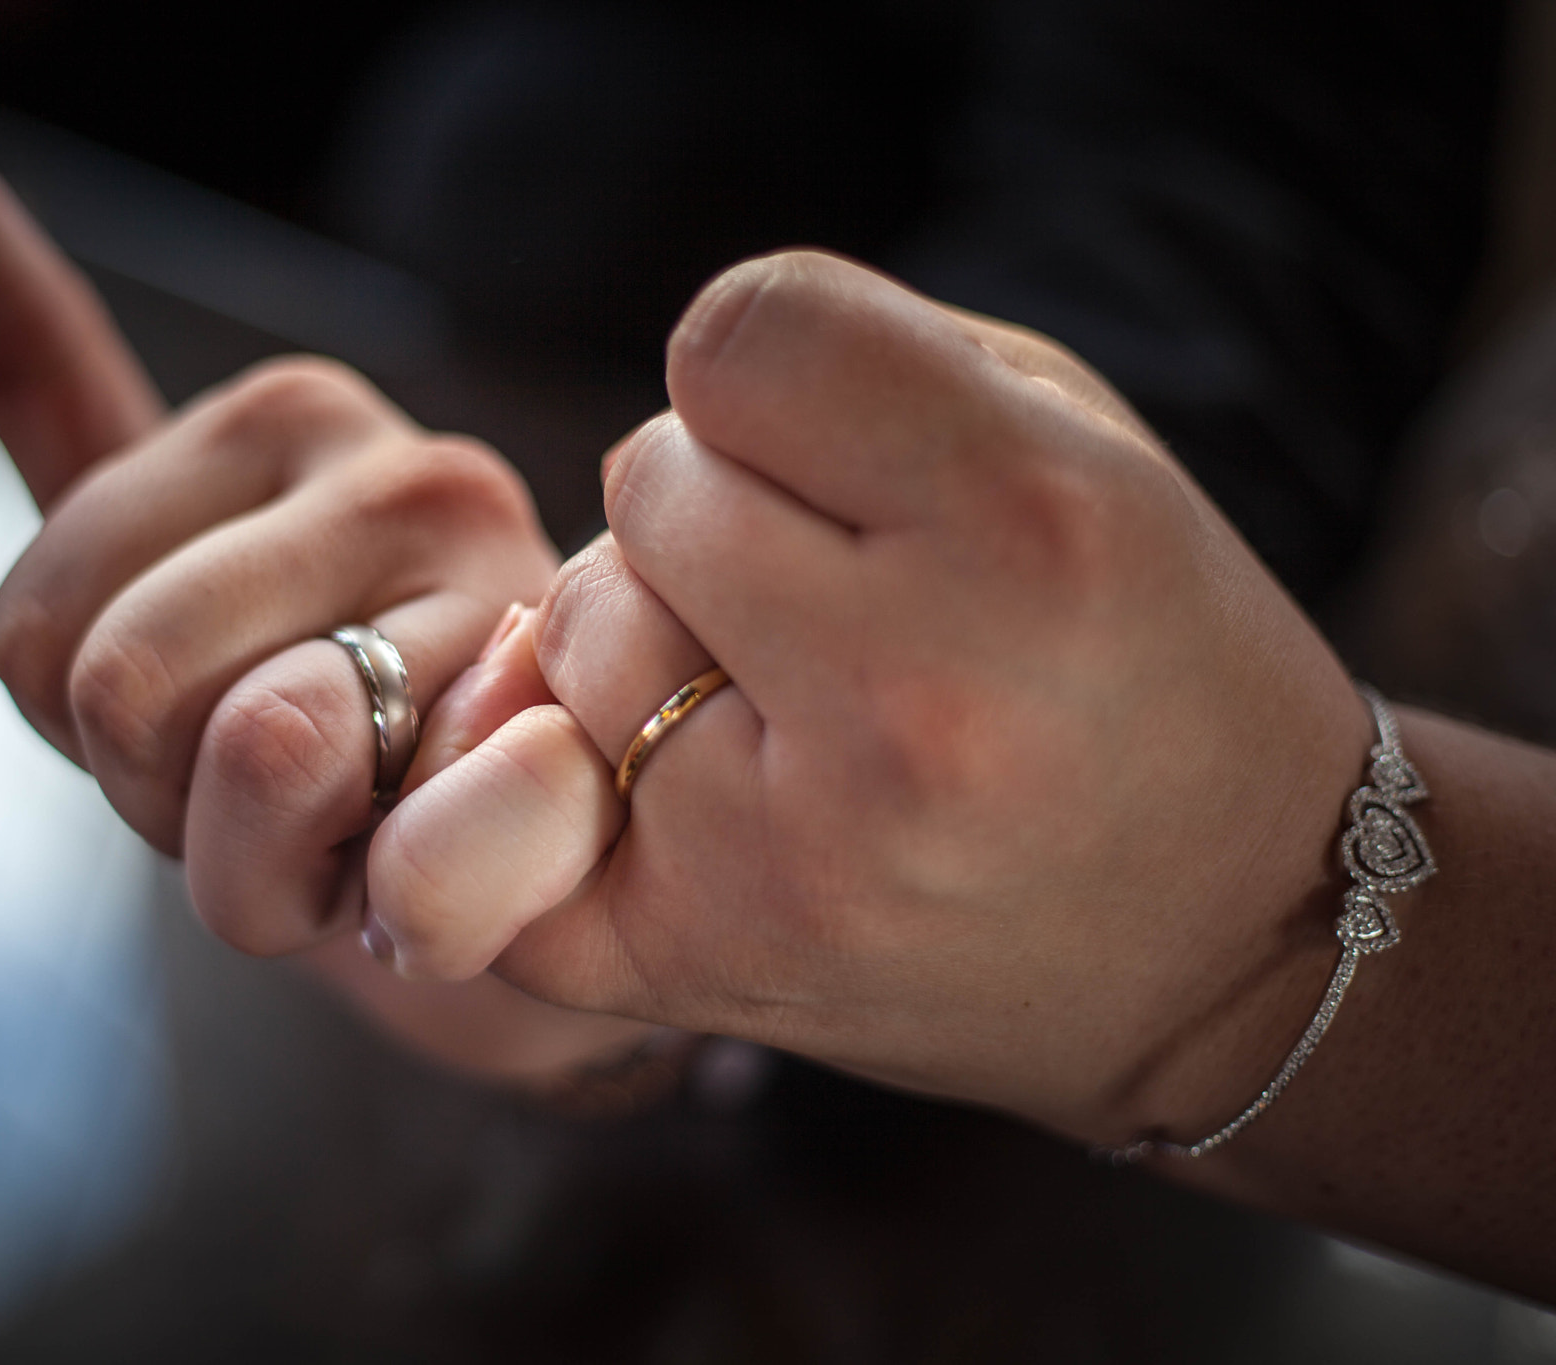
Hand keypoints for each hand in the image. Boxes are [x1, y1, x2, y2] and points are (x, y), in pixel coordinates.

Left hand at [0, 139, 653, 1080]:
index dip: (98, 741)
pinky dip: (396, 903)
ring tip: (366, 837)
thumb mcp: (162, 555)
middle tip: (290, 802)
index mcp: (286, 416)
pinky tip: (437, 884)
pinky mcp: (586, 750)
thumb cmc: (332, 712)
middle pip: (124, 689)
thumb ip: (47, 383)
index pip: (33, 631)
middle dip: (176, 805)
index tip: (205, 729)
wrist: (535, 862)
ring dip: (283, 872)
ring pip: (259, 763)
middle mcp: (410, 475)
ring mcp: (515, 607)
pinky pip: (413, 850)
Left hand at [367, 250, 1374, 1142]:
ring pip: (576, 623)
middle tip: (828, 585)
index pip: (738, 337)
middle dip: (716, 506)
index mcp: (1027, 520)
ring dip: (648, 631)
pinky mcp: (709, 959)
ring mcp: (796, 849)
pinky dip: (572, 776)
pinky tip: (676, 787)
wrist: (1233, 947)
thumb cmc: (1143, 655)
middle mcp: (910, 690)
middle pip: (647, 480)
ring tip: (781, 690)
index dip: (769, 373)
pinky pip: (522, 804)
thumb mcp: (1084, 444)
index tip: (833, 439)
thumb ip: (862, 363)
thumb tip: (655, 403)